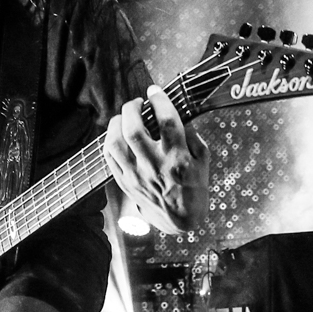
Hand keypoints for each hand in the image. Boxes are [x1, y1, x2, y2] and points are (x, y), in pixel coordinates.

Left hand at [103, 85, 209, 233]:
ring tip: (125, 116)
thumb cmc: (194, 189)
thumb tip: (179, 115)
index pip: (167, 121)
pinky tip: (118, 133)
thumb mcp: (204, 161)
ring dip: (117, 123)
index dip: (160, 100)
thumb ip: (194, 137)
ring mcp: (136, 175)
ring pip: (115, 142)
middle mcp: (154, 166)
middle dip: (132, 108)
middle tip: (138, 102)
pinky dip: (110, 140)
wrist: (179, 220)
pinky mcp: (125, 182)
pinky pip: (109, 157)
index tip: (156, 91)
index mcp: (178, 159)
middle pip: (134, 129)